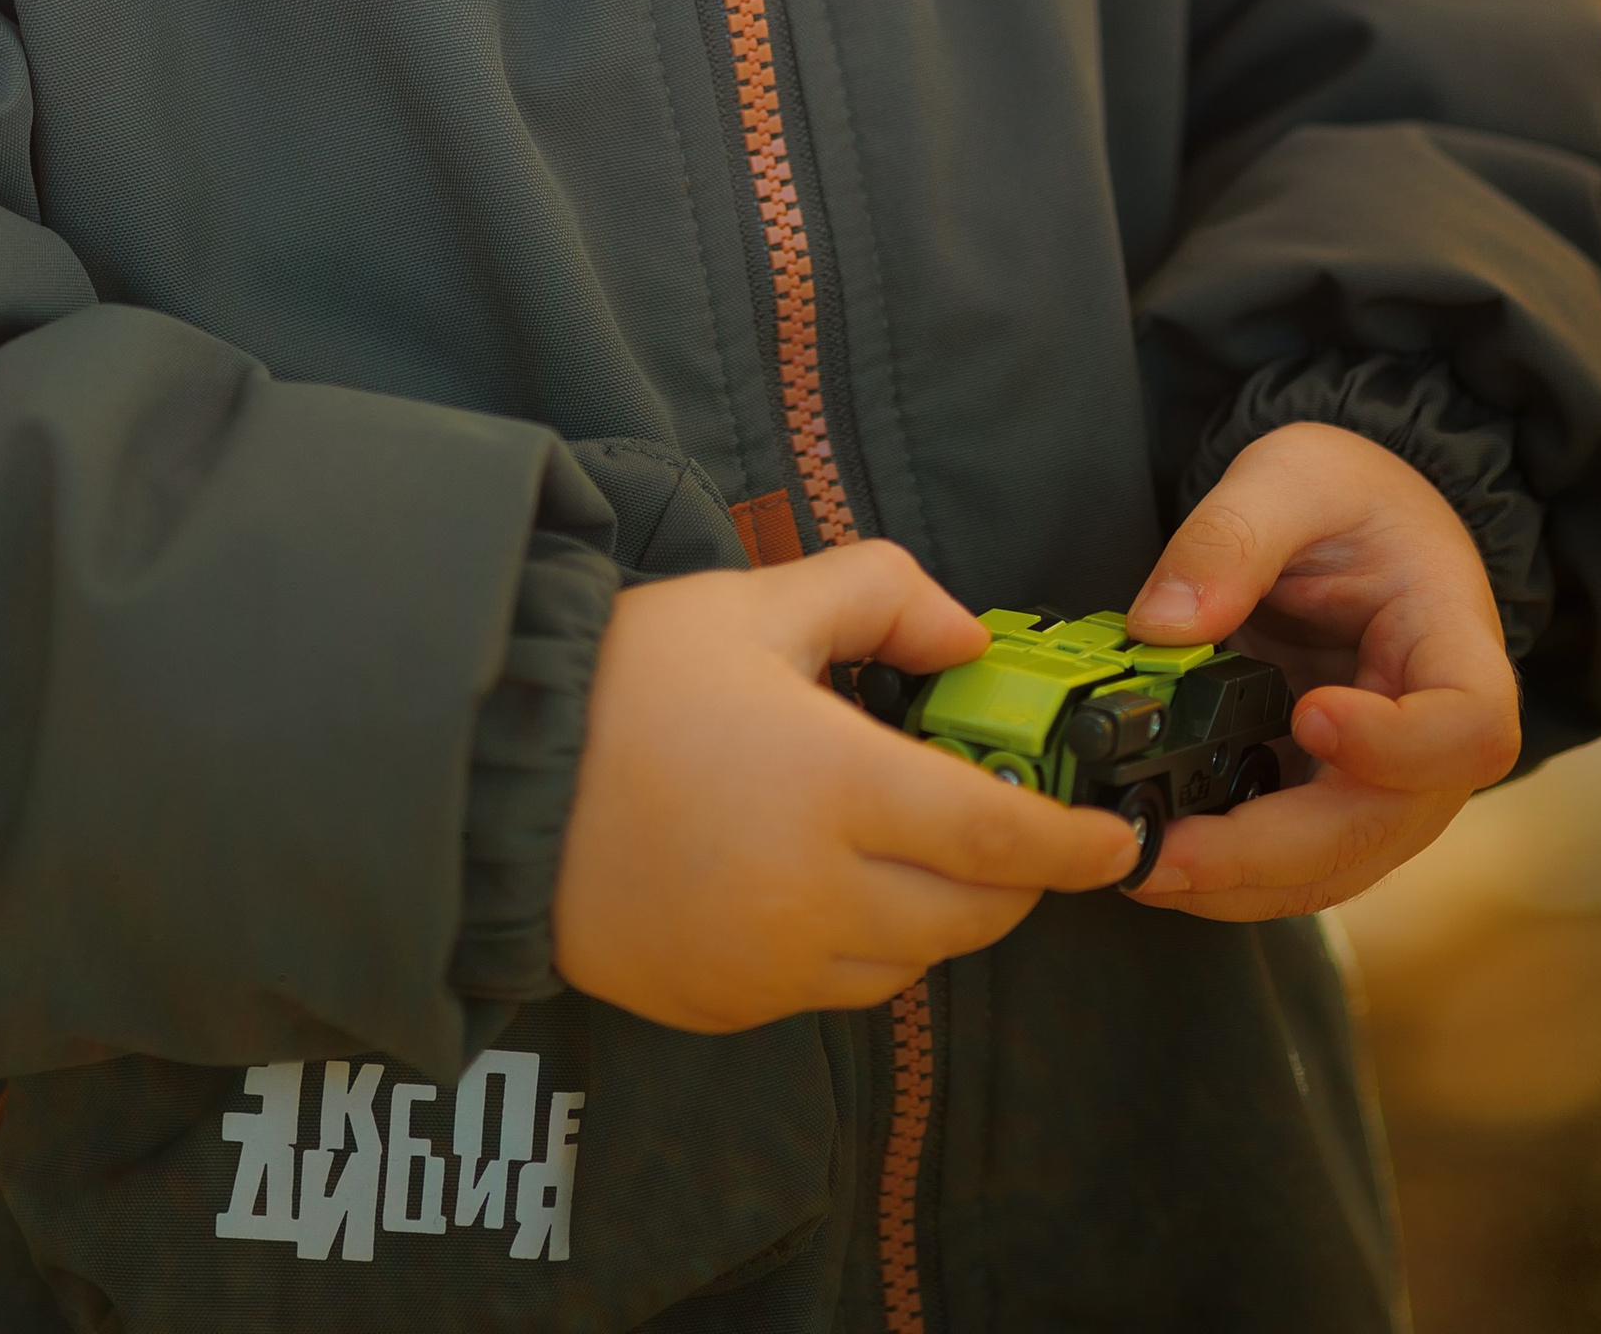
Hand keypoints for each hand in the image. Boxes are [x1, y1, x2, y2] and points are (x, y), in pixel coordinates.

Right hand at [552, 538, 1136, 1031]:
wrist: (487, 777)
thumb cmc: (622, 679)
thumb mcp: (753, 603)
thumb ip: (878, 595)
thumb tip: (968, 640)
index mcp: (837, 787)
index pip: (1001, 840)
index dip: (1074, 847)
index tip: (1114, 841)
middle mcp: (818, 896)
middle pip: (972, 914)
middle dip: (1010, 875)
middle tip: (1003, 819)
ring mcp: (771, 966)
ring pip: (910, 960)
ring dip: (935, 911)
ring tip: (899, 841)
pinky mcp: (728, 1005)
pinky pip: (834, 988)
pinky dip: (858, 943)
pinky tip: (815, 878)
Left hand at [1123, 421, 1520, 920]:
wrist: (1364, 525)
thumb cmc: (1350, 496)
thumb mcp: (1292, 475)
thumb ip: (1231, 537)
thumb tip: (1161, 627)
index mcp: (1456, 647)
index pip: (1468, 728)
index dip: (1397, 747)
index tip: (1312, 717)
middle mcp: (1435, 743)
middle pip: (1380, 826)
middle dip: (1268, 851)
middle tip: (1167, 854)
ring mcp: (1386, 785)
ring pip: (1331, 865)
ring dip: (1238, 882)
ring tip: (1140, 864)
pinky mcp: (1328, 798)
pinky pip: (1290, 860)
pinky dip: (1226, 872)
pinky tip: (1153, 855)